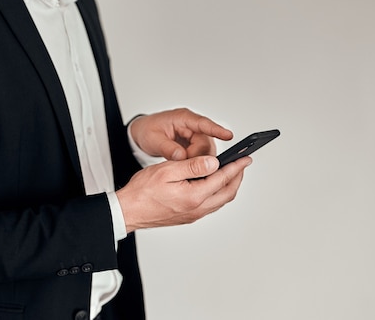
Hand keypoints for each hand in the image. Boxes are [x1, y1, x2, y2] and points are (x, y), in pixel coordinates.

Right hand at [116, 156, 250, 232]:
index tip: (246, 158)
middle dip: (237, 177)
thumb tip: (214, 163)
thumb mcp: (167, 171)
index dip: (236, 166)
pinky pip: (210, 205)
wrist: (128, 211)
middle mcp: (197, 209)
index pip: (222, 178)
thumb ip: (192, 166)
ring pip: (220, 200)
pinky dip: (217, 193)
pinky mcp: (188, 217)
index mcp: (194, 196)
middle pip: (227, 193)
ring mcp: (193, 215)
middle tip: (242, 163)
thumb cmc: (142, 191)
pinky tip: (213, 184)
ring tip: (231, 172)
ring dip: (228, 186)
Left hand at [130, 108, 232, 160]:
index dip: (217, 130)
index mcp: (183, 118)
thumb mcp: (153, 139)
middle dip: (198, 157)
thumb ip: (167, 148)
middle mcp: (192, 126)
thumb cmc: (148, 131)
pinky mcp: (194, 145)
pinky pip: (201, 155)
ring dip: (197, 161)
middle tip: (185, 165)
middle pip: (206, 143)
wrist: (143, 132)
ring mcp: (195, 135)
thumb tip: (181, 157)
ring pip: (205, 151)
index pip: (203, 124)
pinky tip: (187, 167)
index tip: (229, 136)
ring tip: (182, 166)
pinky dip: (195, 163)